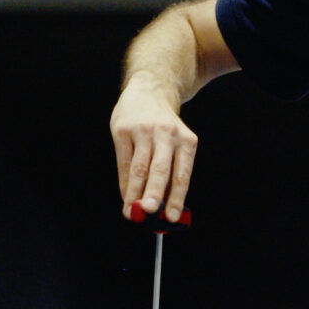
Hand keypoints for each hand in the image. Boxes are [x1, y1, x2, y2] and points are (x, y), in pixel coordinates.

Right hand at [108, 80, 197, 224]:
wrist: (149, 90)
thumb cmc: (164, 128)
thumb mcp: (176, 142)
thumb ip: (171, 172)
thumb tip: (163, 208)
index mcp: (186, 140)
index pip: (181, 174)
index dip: (176, 197)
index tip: (170, 217)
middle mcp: (166, 134)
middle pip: (160, 170)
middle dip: (154, 193)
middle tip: (149, 212)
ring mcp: (143, 130)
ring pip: (139, 168)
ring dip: (134, 193)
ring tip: (132, 213)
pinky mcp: (123, 129)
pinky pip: (124, 162)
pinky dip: (125, 183)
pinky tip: (126, 197)